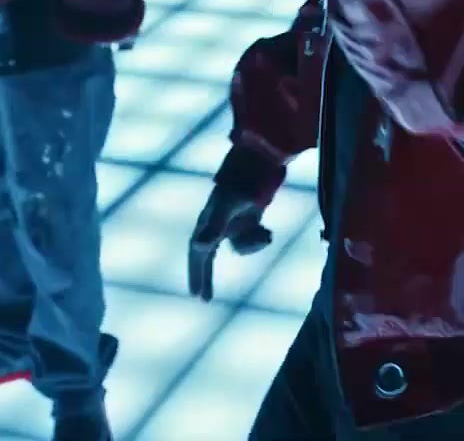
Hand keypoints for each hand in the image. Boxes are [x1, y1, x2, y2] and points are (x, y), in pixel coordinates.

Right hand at [187, 182, 273, 301]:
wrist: (262, 164)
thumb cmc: (242, 184)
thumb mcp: (228, 207)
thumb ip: (214, 227)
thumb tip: (198, 246)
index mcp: (208, 222)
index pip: (197, 253)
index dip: (195, 274)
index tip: (196, 295)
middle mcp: (218, 224)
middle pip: (208, 256)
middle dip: (207, 276)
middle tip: (204, 299)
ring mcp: (234, 223)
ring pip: (240, 247)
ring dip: (253, 246)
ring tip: (265, 233)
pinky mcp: (249, 219)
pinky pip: (253, 238)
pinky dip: (261, 237)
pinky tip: (267, 229)